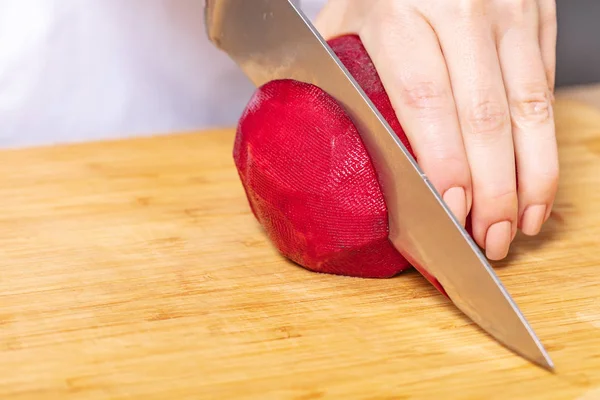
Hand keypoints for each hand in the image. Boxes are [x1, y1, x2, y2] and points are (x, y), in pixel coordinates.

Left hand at [315, 0, 558, 259]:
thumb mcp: (343, 24)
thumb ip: (336, 79)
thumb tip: (324, 152)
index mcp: (401, 12)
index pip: (426, 100)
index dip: (444, 162)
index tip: (453, 211)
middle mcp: (462, 8)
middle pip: (485, 114)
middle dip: (492, 189)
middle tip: (488, 241)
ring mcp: (510, 10)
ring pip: (530, 107)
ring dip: (530, 177)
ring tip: (519, 226)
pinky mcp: (540, 15)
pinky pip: (545, 89)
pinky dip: (545, 145)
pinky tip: (535, 185)